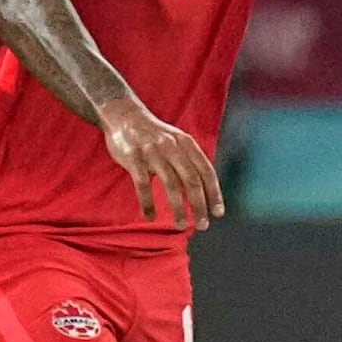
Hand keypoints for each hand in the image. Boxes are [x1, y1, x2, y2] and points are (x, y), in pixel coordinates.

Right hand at [100, 102, 222, 230]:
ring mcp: (153, 152)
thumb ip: (190, 160)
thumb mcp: (177, 141)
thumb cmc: (153, 135)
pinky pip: (143, 185)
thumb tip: (205, 188)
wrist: (123, 115)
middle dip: (199, 205)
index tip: (218, 213)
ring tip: (180, 226)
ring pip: (171, 185)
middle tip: (202, 226)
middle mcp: (173, 148)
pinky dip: (148, 203)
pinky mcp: (133, 158)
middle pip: (192, 181)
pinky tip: (150, 216)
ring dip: (178, 208)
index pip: (207, 172)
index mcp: (187, 144)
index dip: (214, 193)